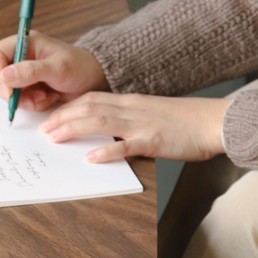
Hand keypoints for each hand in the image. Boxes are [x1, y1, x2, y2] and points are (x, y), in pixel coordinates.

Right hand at [0, 30, 107, 112]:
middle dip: (13, 91)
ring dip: (24, 99)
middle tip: (31, 99)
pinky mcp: (29, 88)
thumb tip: (4, 75)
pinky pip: (20, 100)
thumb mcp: (58, 68)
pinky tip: (48, 99)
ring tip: (44, 97)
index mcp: (25, 43)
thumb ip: (31, 71)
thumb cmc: (81, 67)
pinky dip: (32, 104)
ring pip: (7, 90)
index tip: (9, 90)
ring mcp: (24, 74)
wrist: (95, 80)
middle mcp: (21, 57)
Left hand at [39, 93, 232, 163]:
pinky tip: (90, 158)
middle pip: (89, 107)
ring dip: (73, 129)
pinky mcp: (154, 141)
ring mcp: (142, 124)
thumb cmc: (186, 121)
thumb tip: (108, 131)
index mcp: (131, 102)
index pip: (91, 98)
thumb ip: (130, 119)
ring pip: (100, 122)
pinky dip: (105, 152)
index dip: (67, 107)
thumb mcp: (153, 114)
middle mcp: (132, 109)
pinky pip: (125, 146)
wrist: (214, 121)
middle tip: (42, 129)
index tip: (50, 116)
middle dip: (62, 117)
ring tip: (54, 139)